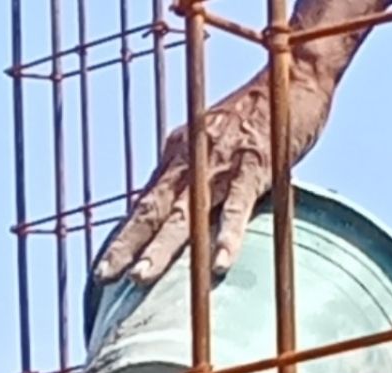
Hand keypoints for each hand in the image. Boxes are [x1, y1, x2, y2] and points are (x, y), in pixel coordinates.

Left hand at [96, 52, 342, 287]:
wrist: (290, 77)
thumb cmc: (255, 117)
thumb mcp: (211, 146)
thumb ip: (193, 179)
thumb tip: (173, 219)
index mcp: (178, 157)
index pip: (144, 205)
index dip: (122, 239)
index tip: (102, 273)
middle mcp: (191, 160)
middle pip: (152, 211)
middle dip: (126, 246)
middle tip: (103, 277)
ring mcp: (221, 164)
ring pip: (185, 213)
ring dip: (161, 247)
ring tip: (140, 277)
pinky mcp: (254, 167)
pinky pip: (237, 207)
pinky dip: (228, 236)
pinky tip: (219, 265)